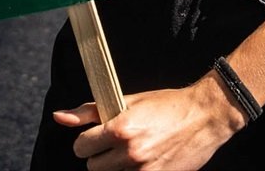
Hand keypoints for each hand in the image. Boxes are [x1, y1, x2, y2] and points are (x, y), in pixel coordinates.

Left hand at [52, 75, 246, 169]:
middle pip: (92, 167)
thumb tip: (59, 117)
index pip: (81, 147)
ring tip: (133, 154)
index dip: (88, 142)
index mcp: (120, 128)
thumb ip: (90, 111)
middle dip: (100, 156)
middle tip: (117, 146)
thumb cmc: (167, 105)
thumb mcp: (129, 101)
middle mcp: (129, 152)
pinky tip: (143, 163)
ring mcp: (143, 170)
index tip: (98, 138)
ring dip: (116, 168)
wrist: (206, 116)